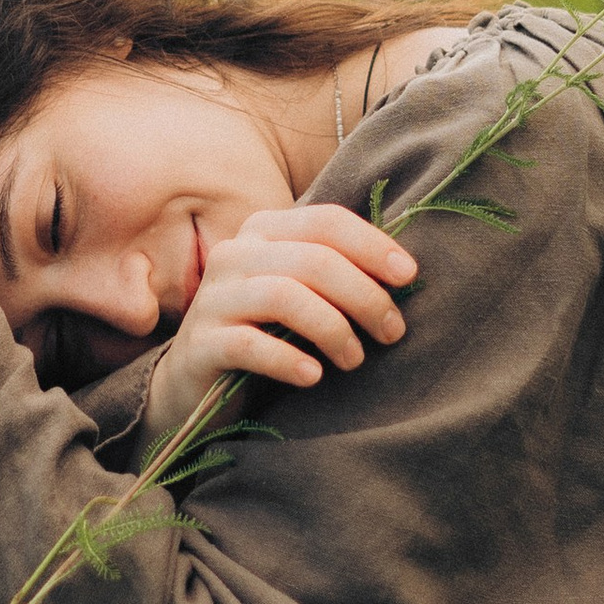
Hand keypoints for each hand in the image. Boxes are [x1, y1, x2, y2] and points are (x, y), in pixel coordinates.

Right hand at [146, 203, 417, 443]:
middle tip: (392, 331)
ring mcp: (212, 298)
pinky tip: (313, 377)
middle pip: (313, 260)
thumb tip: (403, 273)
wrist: (194, 381)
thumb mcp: (299, 292)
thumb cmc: (264, 331)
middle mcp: (234, 254)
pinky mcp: (199, 344)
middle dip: (364, 296)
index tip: (408, 276)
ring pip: (283, 296)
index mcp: (262, 231)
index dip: (372, 245)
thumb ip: (335, 271)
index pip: (326, 221)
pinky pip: (250, 345)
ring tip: (355, 360)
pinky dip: (288, 359)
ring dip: (332, 328)